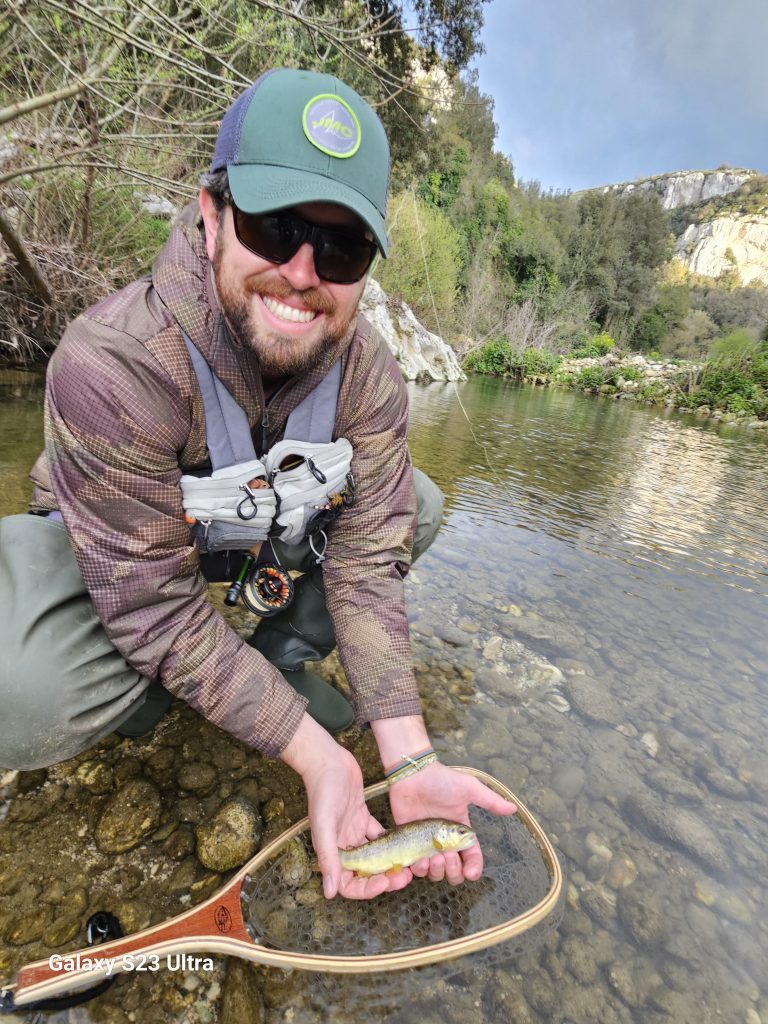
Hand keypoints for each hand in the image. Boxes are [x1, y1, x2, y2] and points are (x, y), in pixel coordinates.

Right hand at [282, 716, 411, 899]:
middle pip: (366, 873)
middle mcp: (343, 846)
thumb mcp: (324, 824)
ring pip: (375, 857)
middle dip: (385, 878)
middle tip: (404, 876)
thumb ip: (328, 857)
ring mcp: (354, 832)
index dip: (367, 889)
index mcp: (332, 852)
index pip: (349, 884)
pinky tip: (406, 842)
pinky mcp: (362, 818)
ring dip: (391, 863)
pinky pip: (379, 837)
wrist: (328, 761)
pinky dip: (391, 842)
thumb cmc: (323, 791)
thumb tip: (330, 893)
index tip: (386, 881)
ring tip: (408, 864)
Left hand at [388, 762, 516, 885]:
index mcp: (460, 832)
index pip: (472, 857)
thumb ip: (490, 801)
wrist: (412, 775)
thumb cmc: (441, 781)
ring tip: (433, 857)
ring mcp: (427, 844)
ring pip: (436, 873)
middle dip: (453, 870)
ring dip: (437, 871)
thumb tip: (513, 808)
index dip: (474, 868)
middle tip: (447, 856)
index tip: (471, 872)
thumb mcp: (469, 788)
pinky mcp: (410, 845)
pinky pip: (415, 869)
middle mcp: (445, 842)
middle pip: (454, 871)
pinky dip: (419, 870)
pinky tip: (420, 861)